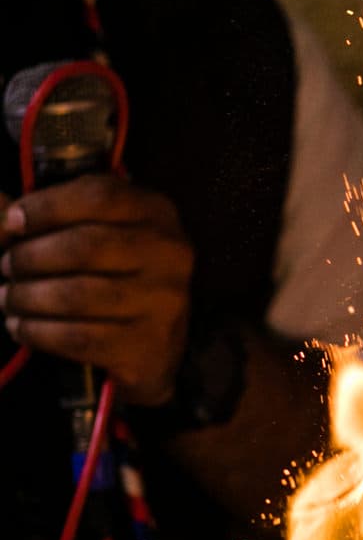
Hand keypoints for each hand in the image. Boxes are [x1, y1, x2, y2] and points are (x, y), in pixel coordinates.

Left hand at [0, 176, 194, 405]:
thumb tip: (0, 214)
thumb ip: (48, 217)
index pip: (101, 196)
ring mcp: (163, 300)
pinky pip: (77, 337)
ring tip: (8, 298)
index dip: (48, 206)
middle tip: (7, 266)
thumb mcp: (96, 231)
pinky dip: (37, 331)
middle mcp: (169, 252)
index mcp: (156, 213)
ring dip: (26, 297)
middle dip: (31, 257)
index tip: (13, 222)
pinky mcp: (147, 343)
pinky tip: (21, 326)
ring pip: (77, 296)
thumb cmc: (116, 272)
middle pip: (86, 246)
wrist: (157, 341)